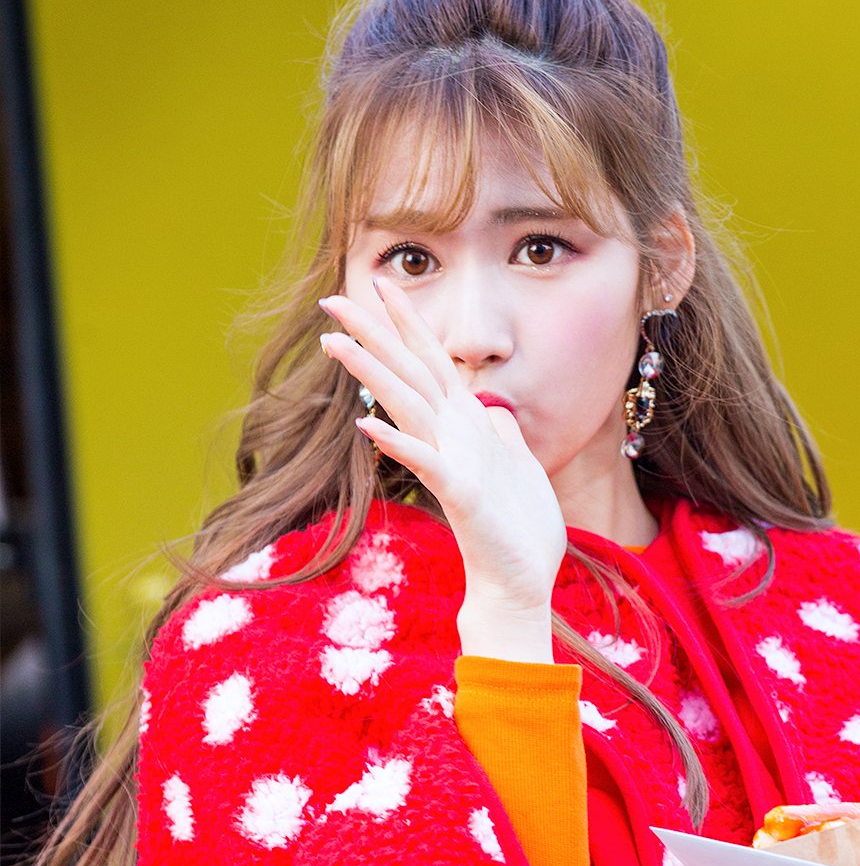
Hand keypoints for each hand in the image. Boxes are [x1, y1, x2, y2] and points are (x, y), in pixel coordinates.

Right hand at [318, 277, 566, 610]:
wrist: (520, 583)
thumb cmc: (518, 531)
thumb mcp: (519, 464)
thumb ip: (501, 432)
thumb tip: (494, 406)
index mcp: (466, 426)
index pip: (430, 362)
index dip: (408, 323)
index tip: (384, 282)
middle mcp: (450, 439)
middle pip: (407, 374)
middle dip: (373, 335)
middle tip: (333, 299)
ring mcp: (449, 465)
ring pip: (406, 407)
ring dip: (372, 374)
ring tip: (336, 344)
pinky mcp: (459, 496)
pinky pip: (426, 463)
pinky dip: (399, 443)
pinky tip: (369, 424)